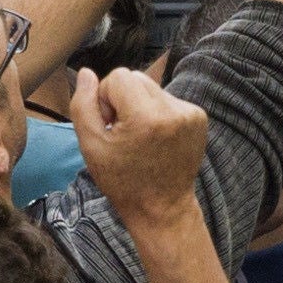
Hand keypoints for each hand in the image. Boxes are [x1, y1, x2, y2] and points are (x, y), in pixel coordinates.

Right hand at [66, 63, 211, 217]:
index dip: (107, 99)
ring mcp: (190, 113)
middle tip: (124, 132)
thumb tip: (86, 73)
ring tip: (141, 137)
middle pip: (137, 77)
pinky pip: (168, 99)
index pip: (119, 75)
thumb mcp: (92, 146)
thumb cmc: (123, 181)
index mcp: (146, 116)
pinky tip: (156, 139)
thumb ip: (83, 105)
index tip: (111, 126)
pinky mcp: (199, 117)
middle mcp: (173, 109)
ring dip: (141, 105)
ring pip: (152, 87)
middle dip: (124, 99)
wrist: (162, 208)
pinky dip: (158, 113)